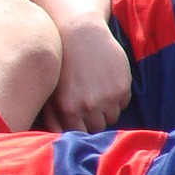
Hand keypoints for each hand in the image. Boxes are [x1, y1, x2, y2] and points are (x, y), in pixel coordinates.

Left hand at [41, 16, 129, 132]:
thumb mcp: (51, 91)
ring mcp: (108, 97)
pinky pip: (123, 103)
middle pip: (97, 128)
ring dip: (106, 109)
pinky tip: (106, 82)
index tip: (78, 119)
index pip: (80, 134)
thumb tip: (59, 138)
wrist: (80, 35)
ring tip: (97, 92)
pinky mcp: (122, 86)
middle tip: (88, 103)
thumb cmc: (61, 65)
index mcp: (68, 110)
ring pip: (112, 117)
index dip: (80, 127)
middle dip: (93, 119)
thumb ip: (53, 118)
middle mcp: (89, 106)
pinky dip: (117, 97)